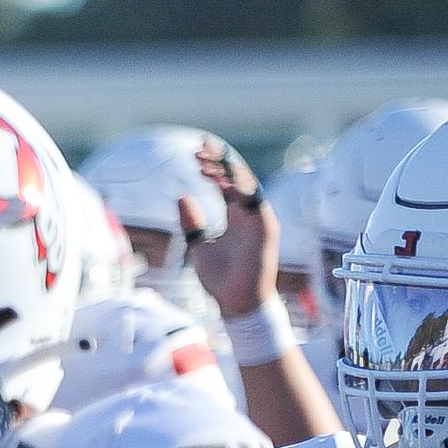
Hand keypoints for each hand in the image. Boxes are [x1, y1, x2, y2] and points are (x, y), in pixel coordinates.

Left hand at [186, 141, 278, 322]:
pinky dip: (240, 191)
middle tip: (201, 146)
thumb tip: (182, 196)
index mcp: (235, 216)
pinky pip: (255, 204)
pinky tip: (224, 181)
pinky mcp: (265, 229)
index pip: (225, 183)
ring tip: (207, 159)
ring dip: (228, 172)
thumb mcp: (199, 244)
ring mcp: (258, 220)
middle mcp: (248, 214)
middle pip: (237, 178)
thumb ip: (192, 221)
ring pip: (246, 186)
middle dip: (220, 160)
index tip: (195, 152)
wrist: (235, 302)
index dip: (213, 166)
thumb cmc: (220, 278)